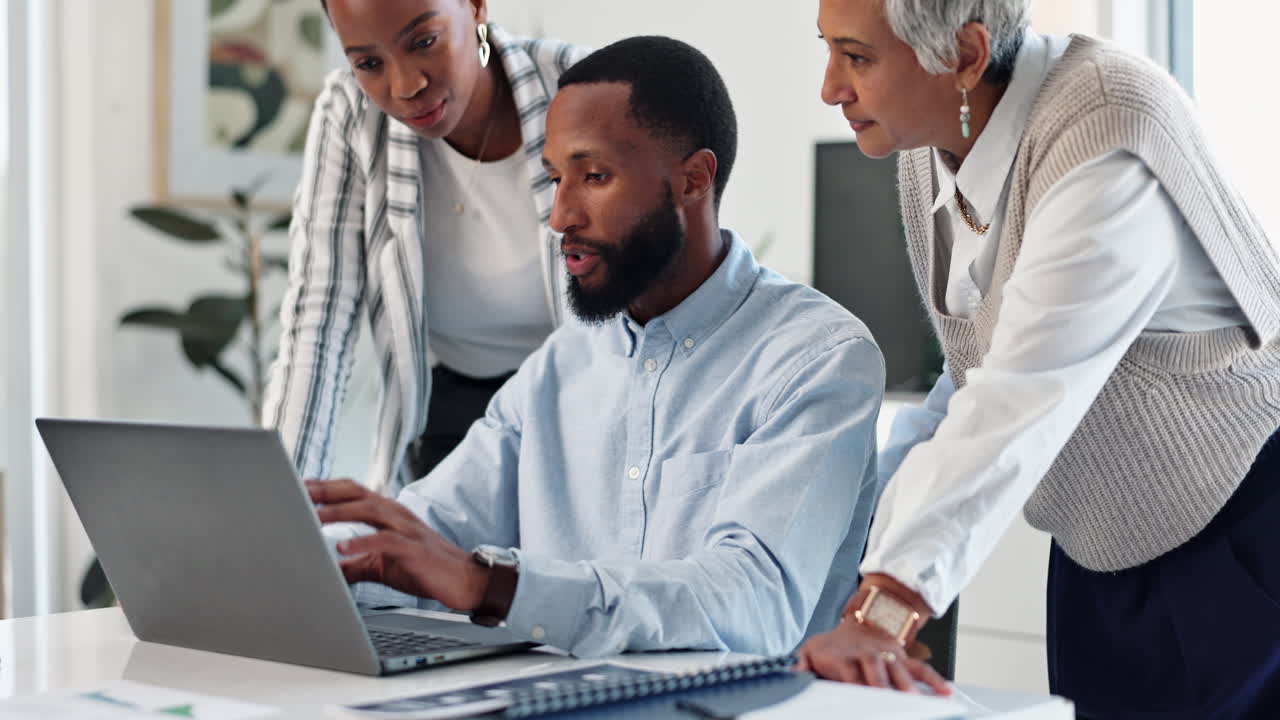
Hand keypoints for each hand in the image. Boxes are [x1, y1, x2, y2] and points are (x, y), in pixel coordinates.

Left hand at [305, 479, 488, 611]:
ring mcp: (407, 529)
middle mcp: (397, 515)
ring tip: (314, 516)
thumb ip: (356, 564)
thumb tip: (328, 569)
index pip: (355, 492)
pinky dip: (363, 541)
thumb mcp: (383, 566)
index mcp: (389, 514)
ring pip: (371, 510)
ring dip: (341, 511)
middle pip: (359, 494)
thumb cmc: (427, 568)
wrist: (466, 581)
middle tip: (299, 492)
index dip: (328, 487)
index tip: (301, 486)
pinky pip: (386, 541)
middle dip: (328, 491)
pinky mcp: (415, 548)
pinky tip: (342, 546)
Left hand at [796, 579, 949, 694]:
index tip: (855, 693)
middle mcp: (866, 652)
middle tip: (886, 697)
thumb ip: (800, 665)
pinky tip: (945, 692)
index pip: (848, 669)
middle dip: (881, 682)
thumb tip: (790, 674)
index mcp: (842, 654)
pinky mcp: (902, 657)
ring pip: (899, 667)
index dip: (852, 681)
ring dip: (907, 683)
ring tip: (915, 699)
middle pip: (875, 667)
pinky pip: (921, 668)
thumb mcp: (809, 651)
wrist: (856, 625)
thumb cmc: (832, 647)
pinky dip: (934, 680)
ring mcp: (887, 654)